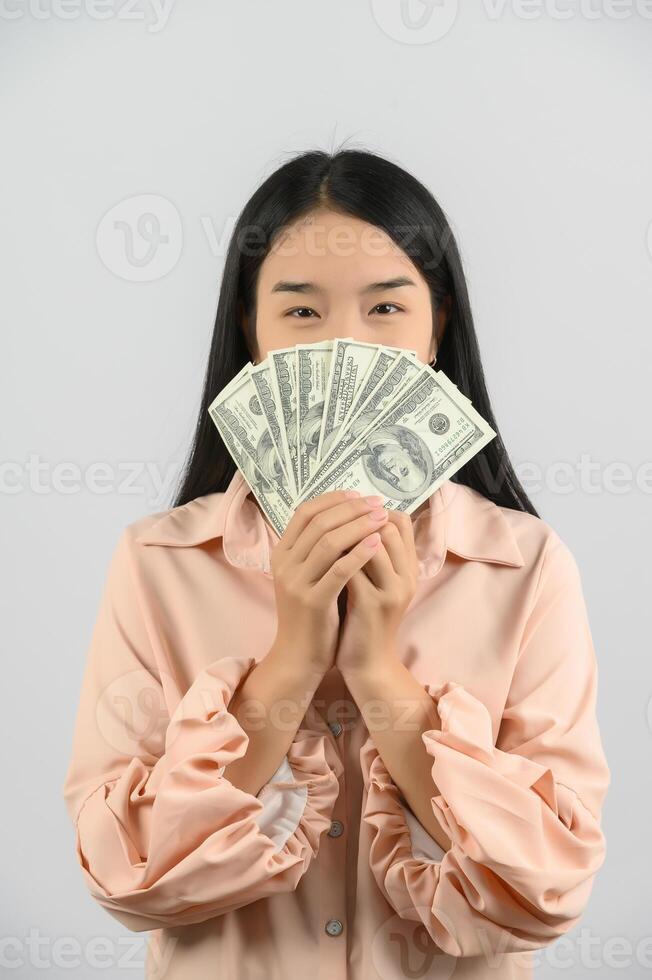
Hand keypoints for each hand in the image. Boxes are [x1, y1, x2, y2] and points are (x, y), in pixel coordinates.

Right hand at [269, 491, 392, 674]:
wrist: (299, 655)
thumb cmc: (311, 612)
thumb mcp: (307, 576)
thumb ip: (319, 548)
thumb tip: (348, 514)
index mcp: (281, 553)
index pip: (305, 512)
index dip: (333, 499)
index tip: (359, 495)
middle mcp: (284, 564)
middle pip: (319, 522)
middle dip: (352, 509)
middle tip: (377, 504)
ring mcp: (296, 583)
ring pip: (328, 542)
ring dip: (359, 526)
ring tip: (382, 518)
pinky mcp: (312, 601)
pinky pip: (338, 570)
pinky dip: (359, 553)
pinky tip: (378, 544)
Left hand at [336, 509, 418, 677]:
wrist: (367, 663)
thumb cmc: (364, 619)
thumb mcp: (374, 583)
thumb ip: (368, 555)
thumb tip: (348, 520)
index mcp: (409, 569)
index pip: (402, 522)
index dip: (373, 510)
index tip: (348, 507)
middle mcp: (407, 577)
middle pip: (389, 527)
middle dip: (357, 516)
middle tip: (332, 513)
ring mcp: (392, 591)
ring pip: (373, 544)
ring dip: (345, 533)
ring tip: (322, 528)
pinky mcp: (372, 606)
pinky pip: (352, 570)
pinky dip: (335, 557)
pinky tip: (315, 553)